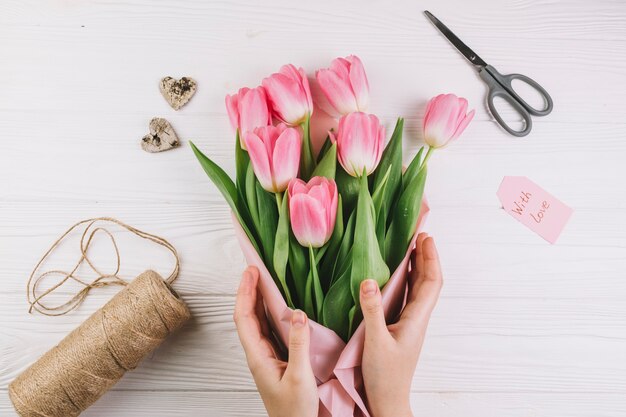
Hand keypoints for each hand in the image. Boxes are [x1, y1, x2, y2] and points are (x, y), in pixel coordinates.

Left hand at [233, 266, 318, 416]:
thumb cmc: (295, 411)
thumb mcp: (299, 377)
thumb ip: (298, 344)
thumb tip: (297, 313)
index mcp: (258, 356)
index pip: (244, 318)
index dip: (246, 292)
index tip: (251, 272)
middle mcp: (258, 353)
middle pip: (247, 316)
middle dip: (249, 290)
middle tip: (255, 268)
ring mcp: (266, 356)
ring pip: (257, 321)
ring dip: (258, 299)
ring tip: (264, 279)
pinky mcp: (275, 359)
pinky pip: (269, 329)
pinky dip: (270, 312)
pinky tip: (278, 304)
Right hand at [360, 233, 442, 416]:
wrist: (388, 400)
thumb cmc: (384, 376)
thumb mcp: (375, 342)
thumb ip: (372, 311)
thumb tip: (368, 280)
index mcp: (416, 320)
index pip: (431, 283)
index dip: (431, 259)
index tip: (425, 238)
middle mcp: (416, 319)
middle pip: (428, 282)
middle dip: (426, 258)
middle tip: (419, 235)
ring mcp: (409, 324)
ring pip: (418, 290)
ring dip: (416, 268)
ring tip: (410, 248)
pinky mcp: (399, 329)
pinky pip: (406, 298)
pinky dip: (404, 282)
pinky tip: (394, 276)